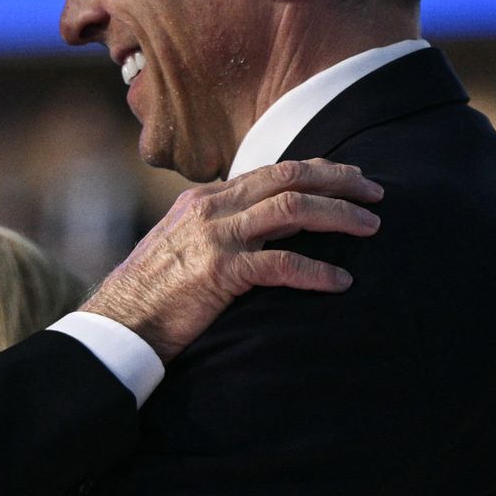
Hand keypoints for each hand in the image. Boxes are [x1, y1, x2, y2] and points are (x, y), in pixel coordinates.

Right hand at [82, 159, 382, 360]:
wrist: (119, 325)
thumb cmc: (152, 295)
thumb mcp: (184, 247)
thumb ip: (219, 232)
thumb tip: (261, 233)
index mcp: (204, 199)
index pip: (271, 171)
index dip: (316, 170)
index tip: (350, 176)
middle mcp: (211, 208)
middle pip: (288, 178)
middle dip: (338, 181)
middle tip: (376, 191)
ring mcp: (214, 237)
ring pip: (291, 210)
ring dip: (338, 215)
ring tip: (371, 227)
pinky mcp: (219, 272)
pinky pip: (281, 264)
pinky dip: (316, 271)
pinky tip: (341, 282)